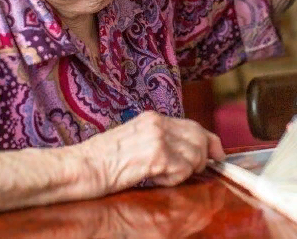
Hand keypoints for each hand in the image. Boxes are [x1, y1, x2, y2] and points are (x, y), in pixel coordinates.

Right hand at [81, 111, 225, 194]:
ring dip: (184, 171)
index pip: (192, 125)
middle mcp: (157, 123)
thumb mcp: (133, 141)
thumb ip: (158, 141)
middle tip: (190, 172)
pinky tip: (154, 179)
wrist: (79, 167)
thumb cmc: (99, 161)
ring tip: (161, 176)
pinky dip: (173, 180)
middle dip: (202, 157)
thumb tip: (185, 152)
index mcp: (152, 118)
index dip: (209, 140)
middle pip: (199, 137)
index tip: (217, 154)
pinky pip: (182, 170)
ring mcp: (158, 137)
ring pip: (195, 154)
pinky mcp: (157, 155)